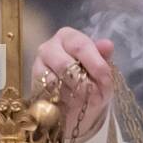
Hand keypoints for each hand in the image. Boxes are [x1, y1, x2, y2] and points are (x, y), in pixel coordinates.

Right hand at [32, 27, 115, 142]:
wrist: (77, 98)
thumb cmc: (89, 76)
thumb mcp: (100, 66)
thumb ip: (103, 56)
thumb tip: (107, 45)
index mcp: (68, 36)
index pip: (81, 46)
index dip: (96, 65)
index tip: (106, 80)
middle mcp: (49, 47)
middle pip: (65, 64)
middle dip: (85, 83)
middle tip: (98, 97)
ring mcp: (38, 66)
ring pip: (56, 81)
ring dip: (76, 95)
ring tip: (89, 102)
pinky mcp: (34, 85)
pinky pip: (49, 95)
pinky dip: (65, 102)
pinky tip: (75, 106)